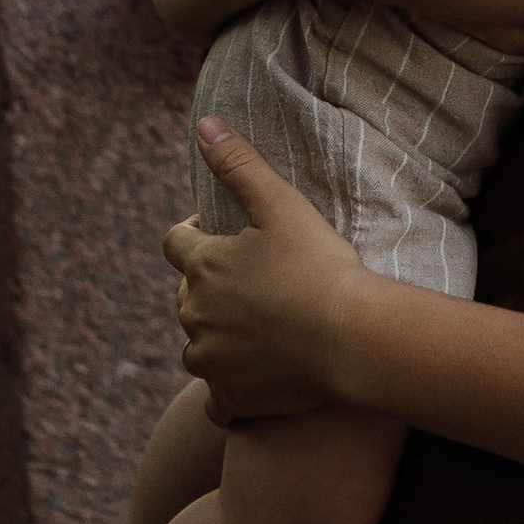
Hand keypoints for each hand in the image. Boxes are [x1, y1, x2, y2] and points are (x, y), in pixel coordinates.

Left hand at [166, 125, 382, 423]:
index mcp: (202, 267)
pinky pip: (217, 398)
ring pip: (198, 347)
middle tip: (252, 280)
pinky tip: (253, 382)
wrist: (349, 339)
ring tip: (256, 329)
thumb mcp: (281, 204)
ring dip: (217, 337)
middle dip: (209, 286)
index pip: (175, 243)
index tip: (220, 232)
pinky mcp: (230, 398)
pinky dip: (230, 390)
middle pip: (185, 296)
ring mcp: (209, 362)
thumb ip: (239, 164)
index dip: (194, 233)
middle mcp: (194, 316)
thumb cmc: (318, 266)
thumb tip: (204, 125)